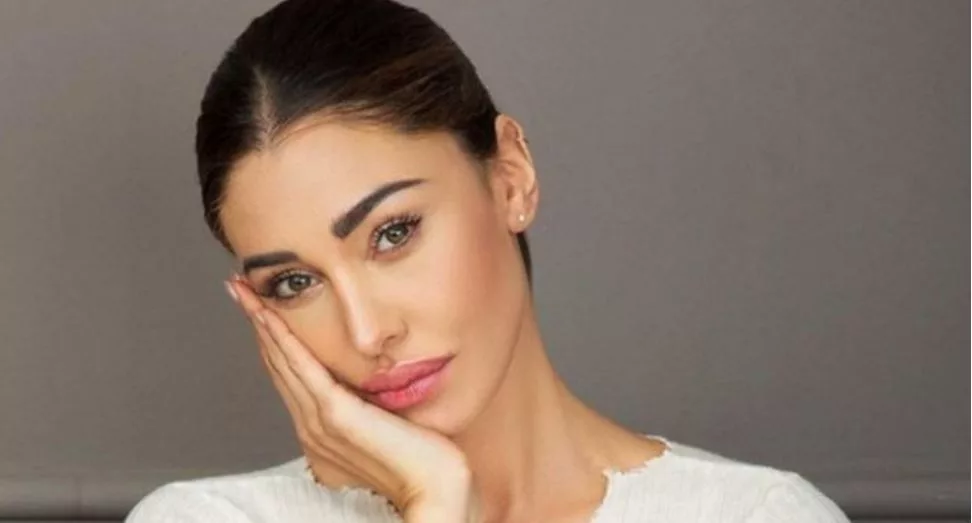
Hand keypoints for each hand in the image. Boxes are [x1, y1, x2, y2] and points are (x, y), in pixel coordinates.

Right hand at [225, 276, 474, 521]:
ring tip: (243, 291)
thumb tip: (373, 384)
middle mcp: (311, 424)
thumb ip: (369, 405)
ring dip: (261, 322)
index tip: (258, 305)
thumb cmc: (420, 460)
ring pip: (282, 360)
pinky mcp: (335, 415)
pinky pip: (302, 368)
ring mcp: (320, 420)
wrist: (434, 488)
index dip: (271, 337)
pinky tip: (268, 316)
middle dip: (257, 322)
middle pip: (276, 362)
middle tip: (238, 287)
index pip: (288, 372)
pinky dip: (281, 339)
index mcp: (321, 426)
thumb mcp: (387, 423)